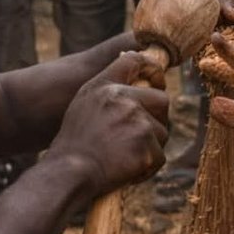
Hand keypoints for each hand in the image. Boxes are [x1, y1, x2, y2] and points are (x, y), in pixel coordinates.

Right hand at [51, 51, 169, 196]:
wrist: (71, 171)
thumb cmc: (74, 142)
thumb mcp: (83, 104)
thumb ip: (106, 90)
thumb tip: (134, 83)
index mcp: (104, 86)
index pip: (133, 61)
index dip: (150, 68)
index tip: (156, 79)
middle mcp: (123, 99)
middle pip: (161, 99)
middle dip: (157, 117)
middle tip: (141, 133)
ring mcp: (138, 122)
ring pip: (162, 132)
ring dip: (149, 146)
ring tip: (124, 155)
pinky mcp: (148, 147)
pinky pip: (159, 156)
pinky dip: (147, 166)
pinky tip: (126, 169)